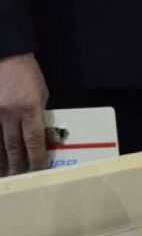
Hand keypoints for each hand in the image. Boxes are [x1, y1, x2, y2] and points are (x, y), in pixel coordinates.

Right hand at [0, 53, 48, 175]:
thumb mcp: (42, 94)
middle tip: (18, 179)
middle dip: (16, 165)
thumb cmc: (27, 75)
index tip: (39, 171)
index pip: (34, 141)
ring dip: (0, 160)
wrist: (7, 56)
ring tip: (3, 174)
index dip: (36, 159)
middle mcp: (10, 113)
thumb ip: (39, 116)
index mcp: (30, 109)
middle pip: (13, 146)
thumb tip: (39, 136)